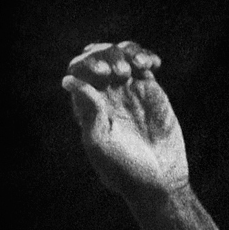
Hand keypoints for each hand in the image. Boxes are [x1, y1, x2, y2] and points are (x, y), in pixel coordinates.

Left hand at [62, 41, 188, 201]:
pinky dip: (145, 56)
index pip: (79, 70)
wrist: (159, 178)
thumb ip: (88, 110)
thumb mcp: (100, 143)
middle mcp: (106, 95)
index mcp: (88, 106)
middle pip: (100, 55)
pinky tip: (151, 66)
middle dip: (108, 55)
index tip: (103, 75)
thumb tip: (69, 80)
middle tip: (121, 73)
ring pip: (122, 53)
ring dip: (128, 51)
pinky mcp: (149, 89)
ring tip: (139, 67)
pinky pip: (143, 61)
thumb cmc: (125, 168)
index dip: (88, 63)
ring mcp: (128, 90)